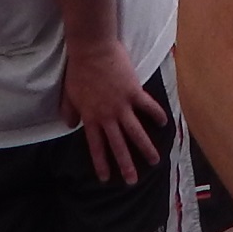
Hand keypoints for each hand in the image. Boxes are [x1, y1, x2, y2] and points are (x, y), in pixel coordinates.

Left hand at [62, 40, 166, 183]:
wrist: (92, 49)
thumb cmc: (78, 70)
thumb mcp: (69, 94)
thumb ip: (70, 112)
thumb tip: (70, 125)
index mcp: (91, 118)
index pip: (97, 147)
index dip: (102, 163)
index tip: (106, 178)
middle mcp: (108, 117)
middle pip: (118, 146)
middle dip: (126, 165)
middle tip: (132, 181)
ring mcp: (122, 105)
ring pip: (136, 132)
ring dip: (145, 148)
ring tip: (154, 161)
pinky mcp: (134, 92)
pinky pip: (148, 106)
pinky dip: (156, 115)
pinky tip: (163, 123)